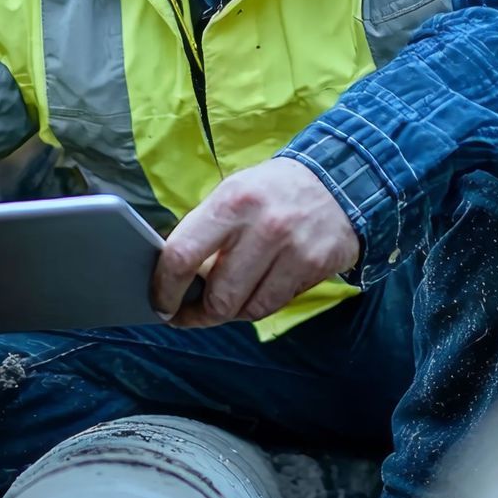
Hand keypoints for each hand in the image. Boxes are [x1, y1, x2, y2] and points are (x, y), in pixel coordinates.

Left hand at [152, 158, 359, 327]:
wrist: (336, 182)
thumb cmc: (271, 192)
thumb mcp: (232, 194)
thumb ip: (204, 231)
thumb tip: (173, 275)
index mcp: (230, 202)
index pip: (183, 254)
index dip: (165, 288)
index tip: (161, 303)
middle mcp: (261, 226)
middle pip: (218, 295)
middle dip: (198, 314)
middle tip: (189, 315)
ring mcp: (291, 249)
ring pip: (245, 308)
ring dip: (229, 313)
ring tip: (224, 303)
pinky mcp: (314, 267)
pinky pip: (273, 306)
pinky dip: (257, 307)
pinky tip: (254, 294)